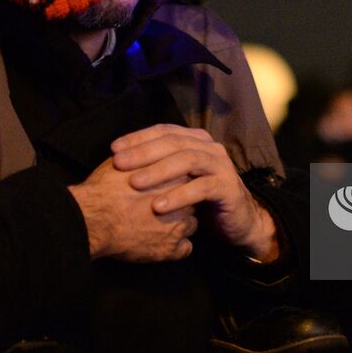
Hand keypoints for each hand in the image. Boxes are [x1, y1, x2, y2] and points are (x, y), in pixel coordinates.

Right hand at [69, 158, 196, 261]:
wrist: (95, 217)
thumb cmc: (106, 188)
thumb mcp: (126, 160)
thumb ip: (144, 157)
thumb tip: (144, 153)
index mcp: (177, 175)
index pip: (190, 179)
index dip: (177, 184)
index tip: (166, 188)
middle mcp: (185, 199)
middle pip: (193, 201)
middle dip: (181, 203)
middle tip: (161, 205)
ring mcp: (180, 225)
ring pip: (192, 225)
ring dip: (179, 225)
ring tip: (159, 224)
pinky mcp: (171, 248)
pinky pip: (185, 249)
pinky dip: (176, 247)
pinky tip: (161, 243)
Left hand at [111, 123, 279, 261]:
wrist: (238, 220)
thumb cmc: (200, 199)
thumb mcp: (178, 179)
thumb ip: (159, 166)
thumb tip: (121, 161)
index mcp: (195, 140)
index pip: (164, 131)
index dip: (138, 137)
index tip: (113, 149)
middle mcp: (209, 147)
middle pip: (173, 142)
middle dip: (143, 152)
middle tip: (119, 163)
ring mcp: (220, 165)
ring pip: (187, 160)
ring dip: (158, 171)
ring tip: (135, 183)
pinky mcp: (227, 187)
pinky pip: (201, 188)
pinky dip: (178, 195)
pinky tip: (158, 207)